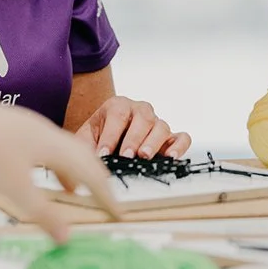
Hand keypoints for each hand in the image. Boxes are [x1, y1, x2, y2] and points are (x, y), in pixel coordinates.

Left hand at [0, 100, 121, 238]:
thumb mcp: (15, 190)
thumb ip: (43, 214)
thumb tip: (67, 239)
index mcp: (57, 147)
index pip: (93, 174)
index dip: (107, 195)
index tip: (118, 212)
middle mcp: (52, 134)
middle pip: (86, 158)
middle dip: (98, 181)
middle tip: (106, 202)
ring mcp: (36, 128)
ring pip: (68, 151)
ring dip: (77, 172)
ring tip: (76, 193)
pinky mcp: (21, 127)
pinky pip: (51, 147)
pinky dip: (57, 164)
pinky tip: (44, 175)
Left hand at [75, 96, 191, 158]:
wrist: (107, 141)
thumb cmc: (96, 139)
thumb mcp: (85, 139)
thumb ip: (85, 148)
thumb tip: (86, 162)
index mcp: (118, 105)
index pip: (117, 115)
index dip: (110, 135)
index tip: (103, 153)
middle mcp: (140, 110)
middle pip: (143, 118)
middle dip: (134, 138)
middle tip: (126, 155)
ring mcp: (157, 123)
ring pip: (162, 127)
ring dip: (154, 142)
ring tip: (144, 157)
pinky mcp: (170, 138)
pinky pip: (182, 137)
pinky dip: (179, 146)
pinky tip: (170, 158)